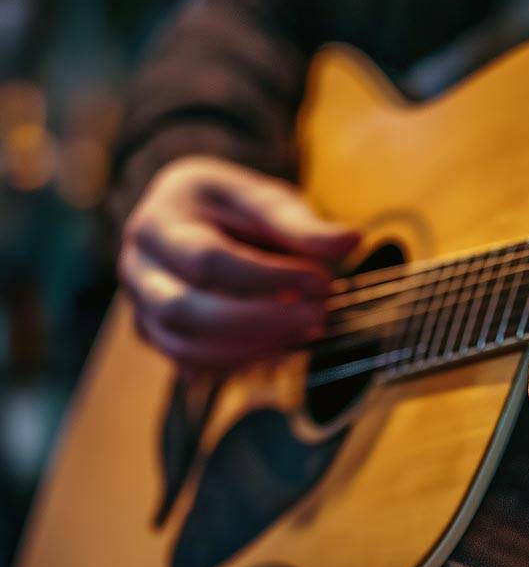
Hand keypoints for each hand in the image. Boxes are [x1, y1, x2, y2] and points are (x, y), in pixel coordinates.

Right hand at [119, 155, 358, 368]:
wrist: (197, 217)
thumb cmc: (234, 208)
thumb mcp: (267, 202)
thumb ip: (304, 226)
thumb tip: (352, 241)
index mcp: (159, 222)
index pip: (208, 260)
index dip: (269, 278)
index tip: (322, 280)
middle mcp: (138, 268)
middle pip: (183, 310)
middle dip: (258, 321)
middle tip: (317, 316)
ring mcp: (142, 307)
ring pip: (184, 346)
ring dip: (253, 347)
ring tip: (307, 331)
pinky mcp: (159, 337)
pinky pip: (193, 364)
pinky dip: (242, 362)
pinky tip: (283, 346)